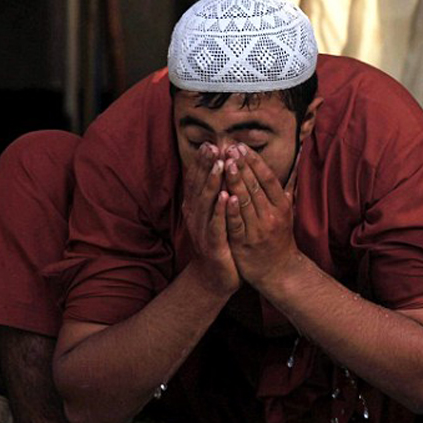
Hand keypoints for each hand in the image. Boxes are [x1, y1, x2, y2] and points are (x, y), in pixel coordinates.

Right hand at [181, 142, 239, 293]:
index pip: (197, 181)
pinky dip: (220, 210)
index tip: (210, 143)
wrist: (214, 278)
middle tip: (212, 146)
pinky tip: (226, 197)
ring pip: (206, 203)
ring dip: (212, 182)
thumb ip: (214, 196)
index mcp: (196, 209)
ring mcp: (203, 231)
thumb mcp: (213, 217)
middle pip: (199, 187)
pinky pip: (217, 225)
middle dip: (206, 166)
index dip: (202, 163)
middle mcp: (196, 217)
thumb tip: (219, 171)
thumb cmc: (219, 243)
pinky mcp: (213, 245)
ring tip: (220, 165)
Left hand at [222, 145, 299, 292]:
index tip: (241, 147)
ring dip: (235, 180)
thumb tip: (298, 158)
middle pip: (256, 186)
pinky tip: (224, 194)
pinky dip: (231, 209)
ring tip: (224, 162)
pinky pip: (237, 222)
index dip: (254, 162)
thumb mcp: (287, 211)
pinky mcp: (246, 242)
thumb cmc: (280, 237)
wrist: (279, 271)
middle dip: (242, 165)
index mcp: (282, 205)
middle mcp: (273, 215)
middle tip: (229, 147)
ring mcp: (259, 229)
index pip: (267, 178)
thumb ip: (287, 185)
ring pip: (246, 201)